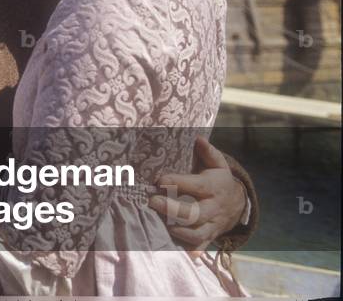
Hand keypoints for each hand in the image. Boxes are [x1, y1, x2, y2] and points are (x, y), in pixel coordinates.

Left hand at [149, 136, 245, 257]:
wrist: (237, 204)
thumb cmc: (218, 180)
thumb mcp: (217, 165)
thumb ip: (209, 152)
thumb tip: (198, 139)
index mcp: (213, 188)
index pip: (196, 185)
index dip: (178, 182)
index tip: (159, 179)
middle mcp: (213, 208)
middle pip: (195, 213)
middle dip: (173, 209)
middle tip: (153, 201)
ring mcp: (211, 225)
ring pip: (197, 233)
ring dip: (178, 230)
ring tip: (161, 223)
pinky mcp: (208, 237)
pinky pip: (199, 247)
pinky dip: (188, 250)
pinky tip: (173, 249)